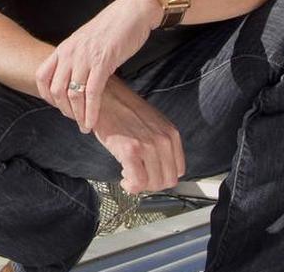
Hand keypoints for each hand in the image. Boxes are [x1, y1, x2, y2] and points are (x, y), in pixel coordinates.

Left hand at [36, 0, 161, 131]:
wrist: (132, 12)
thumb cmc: (113, 27)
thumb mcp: (86, 41)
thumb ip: (77, 57)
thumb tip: (75, 76)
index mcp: (64, 48)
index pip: (41, 76)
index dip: (46, 95)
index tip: (58, 106)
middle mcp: (70, 53)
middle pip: (56, 90)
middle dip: (64, 110)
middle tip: (76, 120)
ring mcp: (85, 58)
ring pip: (73, 94)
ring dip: (78, 115)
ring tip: (85, 126)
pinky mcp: (103, 62)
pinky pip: (92, 93)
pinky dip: (91, 111)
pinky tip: (93, 122)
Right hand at [93, 78, 184, 193]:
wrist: (104, 97)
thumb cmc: (122, 109)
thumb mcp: (152, 124)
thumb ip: (160, 144)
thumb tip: (159, 168)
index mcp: (171, 134)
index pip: (178, 171)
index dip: (162, 178)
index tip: (151, 176)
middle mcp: (163, 140)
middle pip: (168, 181)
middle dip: (151, 184)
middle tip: (138, 178)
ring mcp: (148, 145)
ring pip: (153, 184)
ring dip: (140, 185)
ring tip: (129, 175)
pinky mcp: (131, 150)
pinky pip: (138, 182)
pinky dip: (131, 186)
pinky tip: (123, 178)